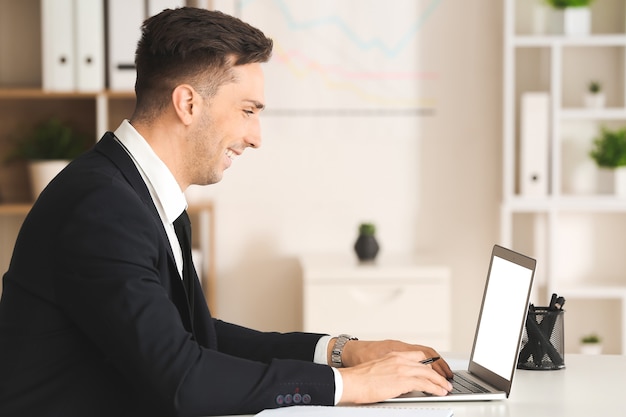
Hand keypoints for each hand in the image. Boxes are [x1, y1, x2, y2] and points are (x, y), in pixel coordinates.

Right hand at [337, 350, 452, 403]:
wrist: (351, 381)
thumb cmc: (359, 378)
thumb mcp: (378, 367)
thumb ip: (391, 370)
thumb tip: (397, 380)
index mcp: (394, 355)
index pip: (418, 356)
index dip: (429, 364)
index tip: (434, 371)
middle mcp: (400, 359)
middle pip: (426, 365)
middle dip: (437, 375)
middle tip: (444, 381)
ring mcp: (402, 369)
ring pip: (428, 374)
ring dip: (439, 382)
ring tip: (445, 388)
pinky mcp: (403, 380)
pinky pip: (425, 384)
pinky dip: (435, 388)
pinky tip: (439, 392)